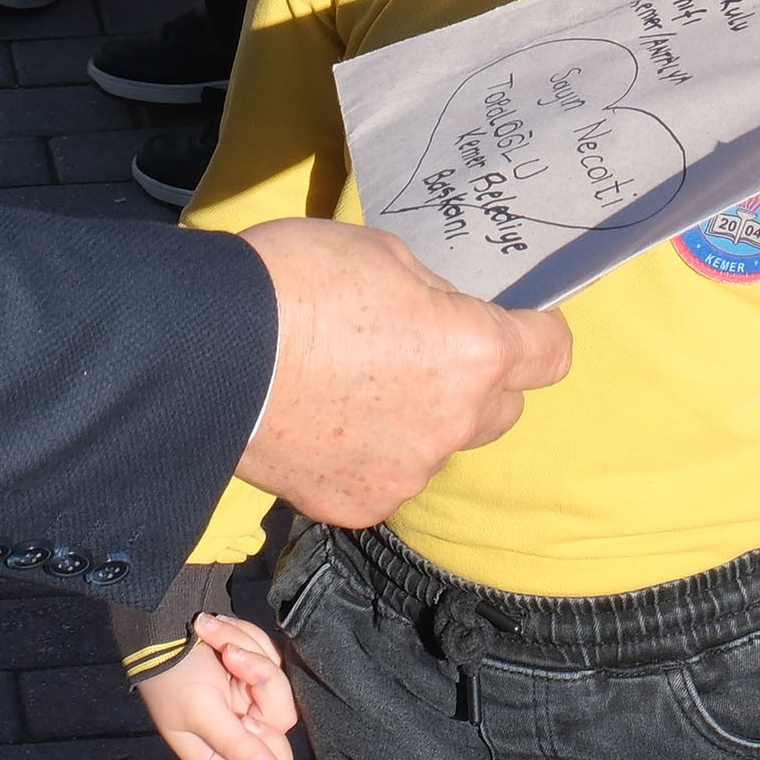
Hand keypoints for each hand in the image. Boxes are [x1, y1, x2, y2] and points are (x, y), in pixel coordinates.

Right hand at [137, 615, 301, 759]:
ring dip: (245, 646)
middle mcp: (240, 731)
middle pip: (282, 715)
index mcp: (222, 755)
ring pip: (278, 678)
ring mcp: (249, 698)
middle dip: (257, 676)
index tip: (247, 718)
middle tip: (229, 656)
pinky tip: (215, 633)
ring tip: (211, 634)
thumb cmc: (170, 676)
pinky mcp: (253, 669)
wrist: (160, 625)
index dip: (269, 743)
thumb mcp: (201, 712)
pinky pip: (269, 654)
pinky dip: (244, 636)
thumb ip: (237, 745)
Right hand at [234, 217, 571, 524]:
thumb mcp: (383, 254)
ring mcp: (407, 473)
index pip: (551, 354)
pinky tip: (321, 425)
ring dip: (417, 422)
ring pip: (438, 447)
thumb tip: (443, 319)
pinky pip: (384, 479)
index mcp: (473, 352)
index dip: (536, 335)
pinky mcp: (358, 505)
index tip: (517, 328)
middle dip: (475, 383)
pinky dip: (366, 456)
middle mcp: (454, 423)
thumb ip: (433, 297)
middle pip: (501, 409)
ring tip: (350, 390)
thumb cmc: (295, 281)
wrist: (208, 351)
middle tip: (418, 353)